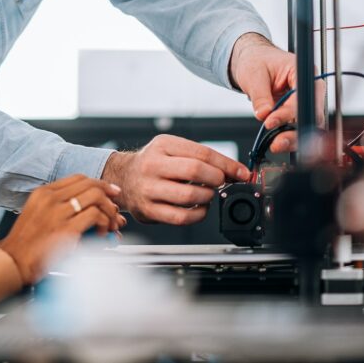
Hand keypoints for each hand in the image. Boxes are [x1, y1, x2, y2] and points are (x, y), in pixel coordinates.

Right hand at [0, 175, 123, 284]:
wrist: (12, 264)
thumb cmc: (25, 246)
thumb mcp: (36, 215)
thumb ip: (58, 207)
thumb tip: (86, 208)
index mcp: (42, 193)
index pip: (78, 178)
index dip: (99, 184)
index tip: (110, 192)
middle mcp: (50, 199)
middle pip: (90, 184)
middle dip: (109, 196)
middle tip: (115, 209)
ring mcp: (57, 213)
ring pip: (96, 198)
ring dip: (108, 211)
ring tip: (109, 225)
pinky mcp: (66, 230)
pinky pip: (95, 216)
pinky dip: (103, 224)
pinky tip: (100, 234)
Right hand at [101, 134, 249, 223]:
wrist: (122, 178)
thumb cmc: (154, 164)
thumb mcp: (173, 149)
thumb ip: (201, 158)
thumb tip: (235, 171)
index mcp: (163, 145)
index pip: (202, 153)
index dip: (227, 164)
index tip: (241, 172)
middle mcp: (152, 165)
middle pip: (195, 171)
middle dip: (217, 179)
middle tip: (220, 182)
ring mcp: (148, 189)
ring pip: (189, 196)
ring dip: (207, 197)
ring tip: (207, 194)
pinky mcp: (148, 210)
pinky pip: (181, 217)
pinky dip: (198, 215)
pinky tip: (200, 208)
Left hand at [229, 32, 323, 152]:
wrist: (253, 61)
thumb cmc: (256, 61)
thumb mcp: (253, 75)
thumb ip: (260, 96)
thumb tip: (264, 114)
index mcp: (303, 71)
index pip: (303, 95)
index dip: (289, 112)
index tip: (271, 122)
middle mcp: (309, 88)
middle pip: (311, 114)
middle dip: (296, 131)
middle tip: (277, 142)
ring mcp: (305, 101)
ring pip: (307, 125)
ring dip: (294, 139)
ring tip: (276, 146)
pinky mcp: (297, 113)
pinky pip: (298, 128)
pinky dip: (289, 137)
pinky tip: (277, 143)